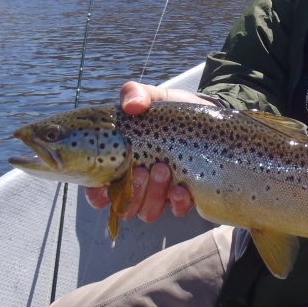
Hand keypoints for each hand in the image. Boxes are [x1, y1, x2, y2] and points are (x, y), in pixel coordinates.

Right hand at [82, 82, 204, 219]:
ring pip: (147, 212)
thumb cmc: (173, 112)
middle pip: (123, 206)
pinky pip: (177, 211)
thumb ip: (136, 93)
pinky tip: (182, 188)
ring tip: (164, 169)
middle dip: (131, 191)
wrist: (210, 117)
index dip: (97, 195)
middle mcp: (139, 183)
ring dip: (153, 195)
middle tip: (144, 169)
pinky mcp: (187, 197)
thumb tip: (131, 105)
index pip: (99, 191)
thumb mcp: (154, 97)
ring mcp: (162, 193)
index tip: (105, 184)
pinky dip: (177, 203)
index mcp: (122, 164)